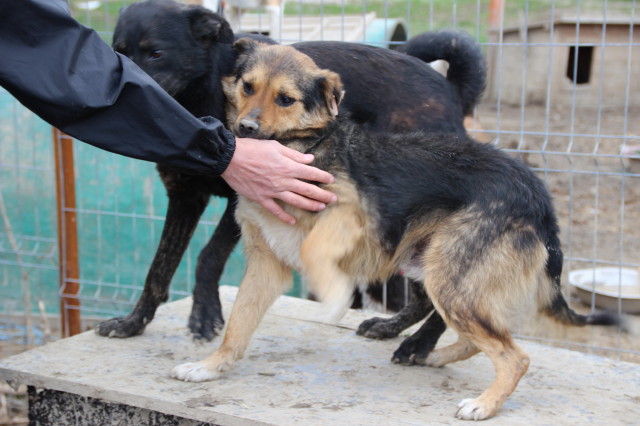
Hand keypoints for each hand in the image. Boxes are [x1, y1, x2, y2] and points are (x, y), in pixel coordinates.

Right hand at [221, 137, 336, 223]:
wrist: (230, 158)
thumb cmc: (252, 149)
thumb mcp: (275, 146)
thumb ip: (293, 154)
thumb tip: (309, 159)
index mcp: (287, 166)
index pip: (310, 173)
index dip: (323, 176)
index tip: (331, 180)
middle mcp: (283, 180)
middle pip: (307, 190)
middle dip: (323, 195)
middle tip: (334, 199)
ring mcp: (272, 191)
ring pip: (296, 201)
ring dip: (310, 205)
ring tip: (321, 208)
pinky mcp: (261, 198)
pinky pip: (275, 210)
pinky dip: (284, 217)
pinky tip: (293, 221)